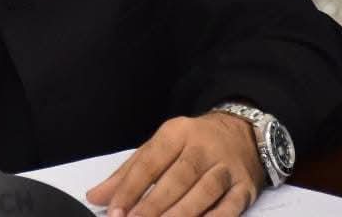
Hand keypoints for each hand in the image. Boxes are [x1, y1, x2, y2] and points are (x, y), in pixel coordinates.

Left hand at [86, 112, 264, 216]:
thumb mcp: (160, 147)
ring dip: (182, 213)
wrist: (242, 133)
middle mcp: (202, 147)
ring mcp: (226, 167)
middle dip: (154, 205)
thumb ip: (128, 173)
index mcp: (177, 133)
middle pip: (177, 177)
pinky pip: (230, 207)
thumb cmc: (192, 144)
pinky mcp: (245, 187)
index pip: (150, 161)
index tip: (115, 210)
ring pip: (204, 192)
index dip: (131, 187)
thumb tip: (96, 197)